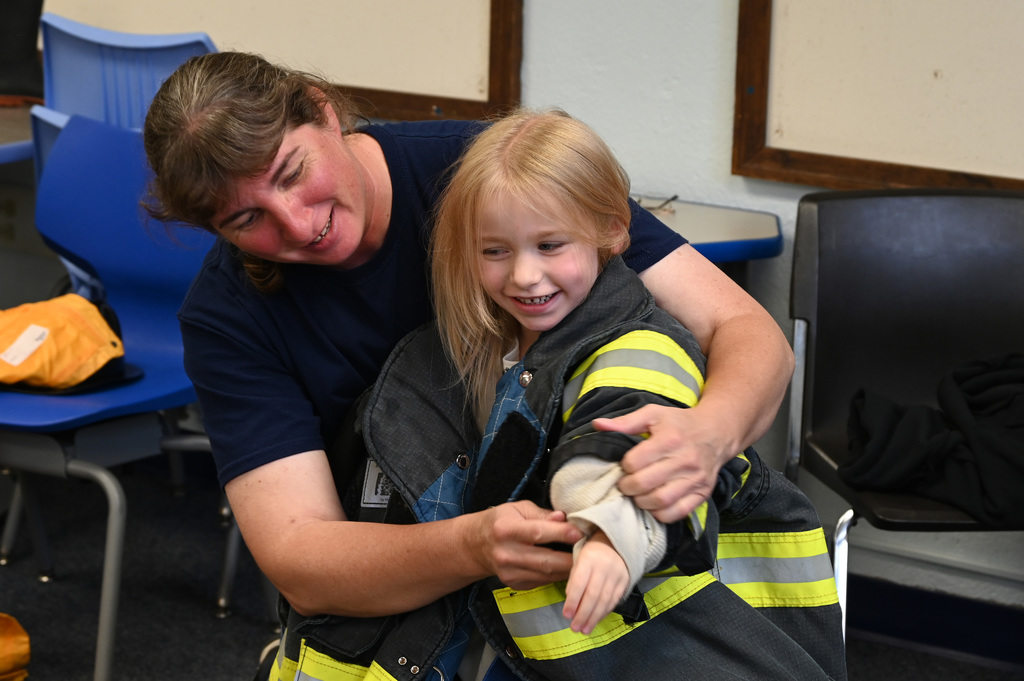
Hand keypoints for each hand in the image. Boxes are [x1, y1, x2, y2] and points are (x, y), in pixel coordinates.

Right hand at [472, 501, 582, 590]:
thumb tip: (564, 518)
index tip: (580, 532)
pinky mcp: (515, 584)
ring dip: (569, 570)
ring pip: (546, 575)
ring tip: (587, 563)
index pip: (537, 532)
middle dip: (571, 559)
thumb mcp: (517, 509)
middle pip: (545, 560)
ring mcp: (510, 573)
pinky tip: (571, 570)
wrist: (475, 546)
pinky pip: (542, 581)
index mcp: (506, 529)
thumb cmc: (500, 521)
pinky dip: (558, 576)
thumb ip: (541, 514)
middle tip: (593, 554)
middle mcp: (506, 553)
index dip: (561, 533)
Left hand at [562, 532, 628, 634]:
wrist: (614, 542)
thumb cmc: (590, 553)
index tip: (566, 615)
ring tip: (585, 629)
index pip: (580, 582)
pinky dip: (605, 612)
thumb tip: (571, 602)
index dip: (573, 601)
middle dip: (583, 614)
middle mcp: (604, 566)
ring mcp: (617, 574)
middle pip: (593, 594)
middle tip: (575, 628)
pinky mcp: (625, 580)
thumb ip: (574, 579)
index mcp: (589, 558)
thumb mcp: (578, 559)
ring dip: (594, 617)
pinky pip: (615, 600)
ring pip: (605, 600)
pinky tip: (597, 620)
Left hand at [593, 403, 728, 522]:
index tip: (624, 466)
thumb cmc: (679, 423)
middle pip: (645, 484)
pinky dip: (661, 514)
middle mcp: (685, 460)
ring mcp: (695, 479)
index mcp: (670, 439)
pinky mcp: (703, 493)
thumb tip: (597, 425)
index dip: (624, 466)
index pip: (635, 462)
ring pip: (660, 502)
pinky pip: (678, 513)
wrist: (715, 432)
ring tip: (638, 494)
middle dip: (627, 487)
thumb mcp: (653, 414)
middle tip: (625, 484)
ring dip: (642, 502)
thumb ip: (625, 421)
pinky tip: (654, 504)